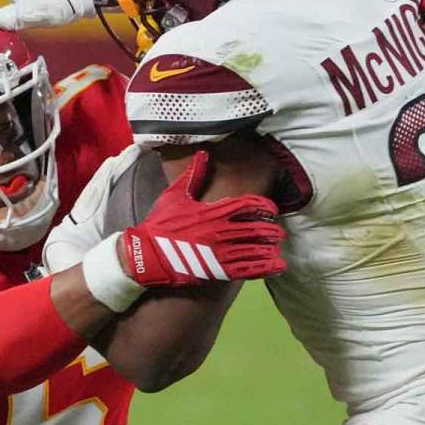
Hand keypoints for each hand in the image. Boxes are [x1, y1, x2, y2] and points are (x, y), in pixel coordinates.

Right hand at [118, 150, 285, 286]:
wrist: (147, 255)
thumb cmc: (161, 224)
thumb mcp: (174, 195)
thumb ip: (192, 175)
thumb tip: (204, 153)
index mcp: (212, 211)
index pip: (247, 205)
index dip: (263, 206)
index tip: (271, 208)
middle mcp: (220, 231)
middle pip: (256, 228)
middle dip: (270, 229)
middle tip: (277, 230)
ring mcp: (221, 253)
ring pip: (255, 249)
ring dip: (270, 248)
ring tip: (277, 247)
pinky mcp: (218, 271)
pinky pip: (248, 269)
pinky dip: (265, 266)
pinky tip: (276, 265)